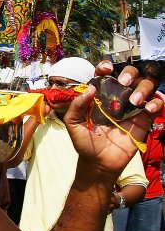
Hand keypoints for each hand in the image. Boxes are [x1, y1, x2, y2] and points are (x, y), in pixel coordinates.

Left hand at [64, 61, 161, 175]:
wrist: (98, 162)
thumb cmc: (85, 142)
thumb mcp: (73, 124)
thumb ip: (77, 106)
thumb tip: (90, 89)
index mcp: (100, 95)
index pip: (106, 74)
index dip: (106, 67)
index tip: (106, 69)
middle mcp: (118, 97)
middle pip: (131, 74)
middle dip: (129, 72)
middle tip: (123, 82)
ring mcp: (132, 107)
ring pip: (146, 85)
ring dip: (143, 87)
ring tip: (134, 101)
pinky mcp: (144, 119)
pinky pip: (157, 104)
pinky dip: (156, 103)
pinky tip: (147, 110)